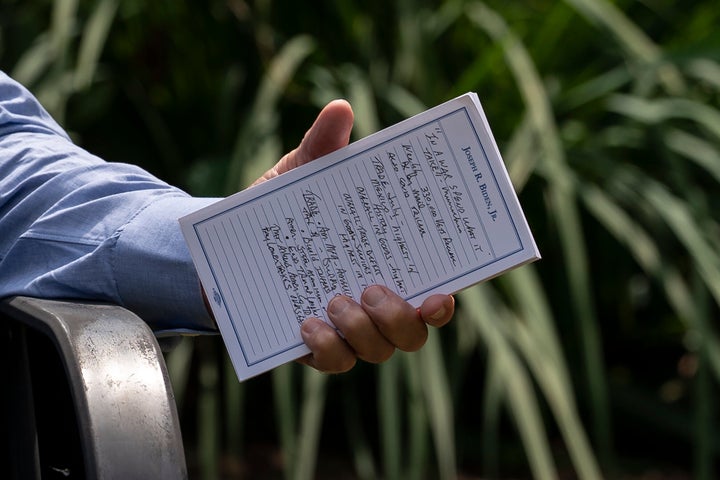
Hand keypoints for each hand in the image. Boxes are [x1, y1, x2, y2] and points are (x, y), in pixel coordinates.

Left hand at [254, 100, 454, 373]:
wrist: (229, 245)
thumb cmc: (280, 209)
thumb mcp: (301, 175)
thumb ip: (323, 146)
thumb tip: (340, 109)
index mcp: (385, 266)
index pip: (430, 293)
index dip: (444, 303)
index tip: (442, 292)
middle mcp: (374, 305)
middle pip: (412, 333)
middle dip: (400, 318)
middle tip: (372, 288)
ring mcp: (345, 330)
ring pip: (377, 352)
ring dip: (363, 331)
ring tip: (334, 301)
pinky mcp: (312, 347)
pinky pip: (333, 362)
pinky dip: (326, 348)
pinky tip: (306, 324)